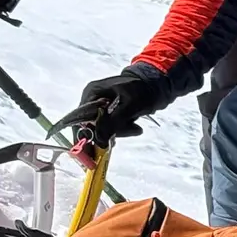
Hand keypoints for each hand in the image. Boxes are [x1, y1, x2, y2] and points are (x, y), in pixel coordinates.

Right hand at [57, 66, 174, 146]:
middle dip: (107, 133)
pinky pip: (111, 126)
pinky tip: (134, 126)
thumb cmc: (143, 89)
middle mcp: (92, 99)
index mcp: (92, 93)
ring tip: (135, 127)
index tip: (90, 152)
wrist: (158, 83)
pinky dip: (122, 129)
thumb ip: (114, 122)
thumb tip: (99, 140)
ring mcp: (101, 106)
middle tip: (123, 136)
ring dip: (119, 131)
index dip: (82, 136)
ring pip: (102, 127)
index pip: (78, 118)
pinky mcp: (110, 112)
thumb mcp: (130, 105)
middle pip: (90, 125)